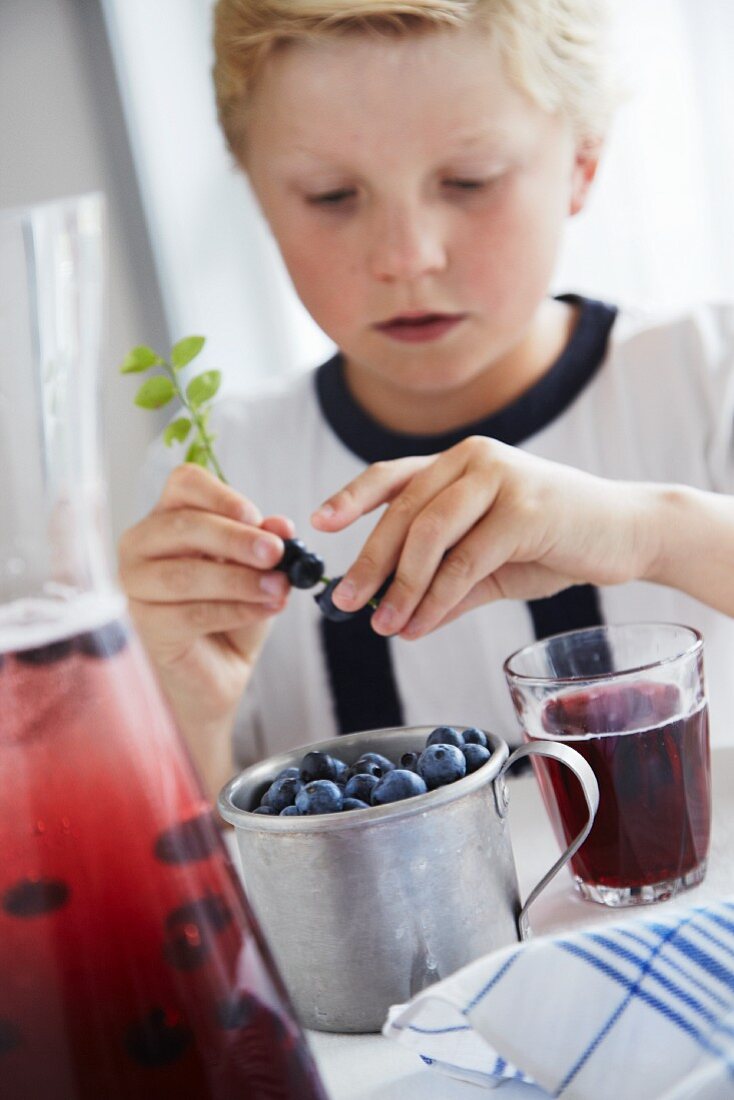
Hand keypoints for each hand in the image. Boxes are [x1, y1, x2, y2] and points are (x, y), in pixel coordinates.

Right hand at [118, 464, 292, 788]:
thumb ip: (266, 547)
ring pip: (185, 573)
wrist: (219, 675)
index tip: (256, 516)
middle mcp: (141, 545)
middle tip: (276, 553)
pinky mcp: (143, 625)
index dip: (220, 495)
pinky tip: (264, 610)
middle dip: (236, 539)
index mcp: (169, 518)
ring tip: (279, 589)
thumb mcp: (259, 573)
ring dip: (239, 580)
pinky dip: (234, 610)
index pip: (183, 484)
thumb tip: (280, 524)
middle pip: (183, 526)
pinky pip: (190, 613)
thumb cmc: (232, 614)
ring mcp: (134, 585)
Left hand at [311, 436, 656, 638]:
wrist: (628, 534)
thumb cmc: (556, 542)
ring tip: (384, 624)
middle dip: (370, 561)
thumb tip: (399, 623)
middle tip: (347, 602)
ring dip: (401, 585)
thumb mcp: (492, 566)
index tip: (319, 524)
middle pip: (404, 510)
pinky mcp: (525, 508)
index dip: (352, 498)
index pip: (393, 475)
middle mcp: (474, 459)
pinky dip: (437, 597)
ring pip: (429, 533)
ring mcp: (500, 478)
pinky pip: (466, 560)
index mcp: (460, 463)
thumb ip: (446, 587)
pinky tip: (421, 623)